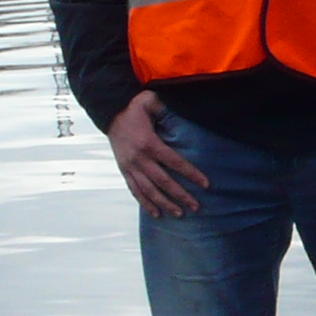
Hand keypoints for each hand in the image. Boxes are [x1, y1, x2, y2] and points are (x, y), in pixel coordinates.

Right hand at [108, 94, 205, 216]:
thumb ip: (166, 108)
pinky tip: (156, 214)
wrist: (109, 113)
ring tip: (180, 214)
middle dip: (181, 195)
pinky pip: (135, 191)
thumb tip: (185, 110)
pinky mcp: (124, 170)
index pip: (174, 162)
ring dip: (165, 204)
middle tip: (196, 206)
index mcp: (149, 143)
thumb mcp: (150, 102)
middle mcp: (139, 158)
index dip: (191, 174)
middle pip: (163, 182)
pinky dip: (145, 203)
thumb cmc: (134, 107)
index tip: (205, 184)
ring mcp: (130, 167)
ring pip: (149, 191)